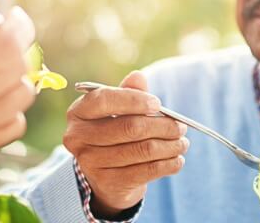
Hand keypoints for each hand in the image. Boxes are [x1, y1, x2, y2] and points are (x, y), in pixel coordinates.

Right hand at [63, 71, 188, 217]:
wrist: (105, 176)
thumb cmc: (113, 133)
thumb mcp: (117, 110)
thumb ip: (128, 92)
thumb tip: (138, 76)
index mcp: (78, 112)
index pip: (104, 100)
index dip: (133, 100)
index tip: (158, 104)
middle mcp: (78, 137)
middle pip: (128, 127)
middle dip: (162, 126)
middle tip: (181, 126)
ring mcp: (90, 162)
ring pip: (141, 150)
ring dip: (169, 146)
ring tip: (182, 142)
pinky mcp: (107, 182)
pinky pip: (145, 171)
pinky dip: (167, 164)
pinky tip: (177, 160)